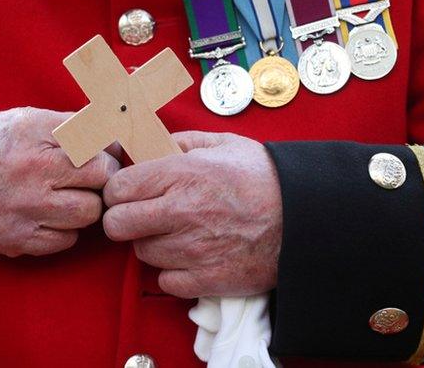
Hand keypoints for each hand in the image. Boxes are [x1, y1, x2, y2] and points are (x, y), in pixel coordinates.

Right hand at [0, 107, 119, 256]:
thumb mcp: (16, 121)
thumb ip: (61, 124)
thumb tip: (107, 130)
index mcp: (34, 131)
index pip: (97, 136)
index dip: (108, 146)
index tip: (106, 150)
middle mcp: (34, 167)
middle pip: (102, 174)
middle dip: (103, 175)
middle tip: (93, 177)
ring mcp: (28, 206)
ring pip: (90, 211)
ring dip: (87, 205)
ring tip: (71, 198)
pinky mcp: (20, 238)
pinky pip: (67, 240)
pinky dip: (66, 231)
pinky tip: (52, 218)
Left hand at [102, 131, 281, 298]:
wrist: (306, 217)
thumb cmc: (263, 177)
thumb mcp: (222, 144)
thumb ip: (178, 142)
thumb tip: (145, 145)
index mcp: (182, 173)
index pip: (117, 188)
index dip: (117, 191)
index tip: (127, 192)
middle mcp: (182, 212)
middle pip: (117, 225)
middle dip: (122, 220)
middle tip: (140, 216)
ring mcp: (193, 249)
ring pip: (141, 254)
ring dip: (151, 244)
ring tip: (175, 233)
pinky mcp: (207, 279)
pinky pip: (165, 281)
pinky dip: (173, 272)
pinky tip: (190, 256)